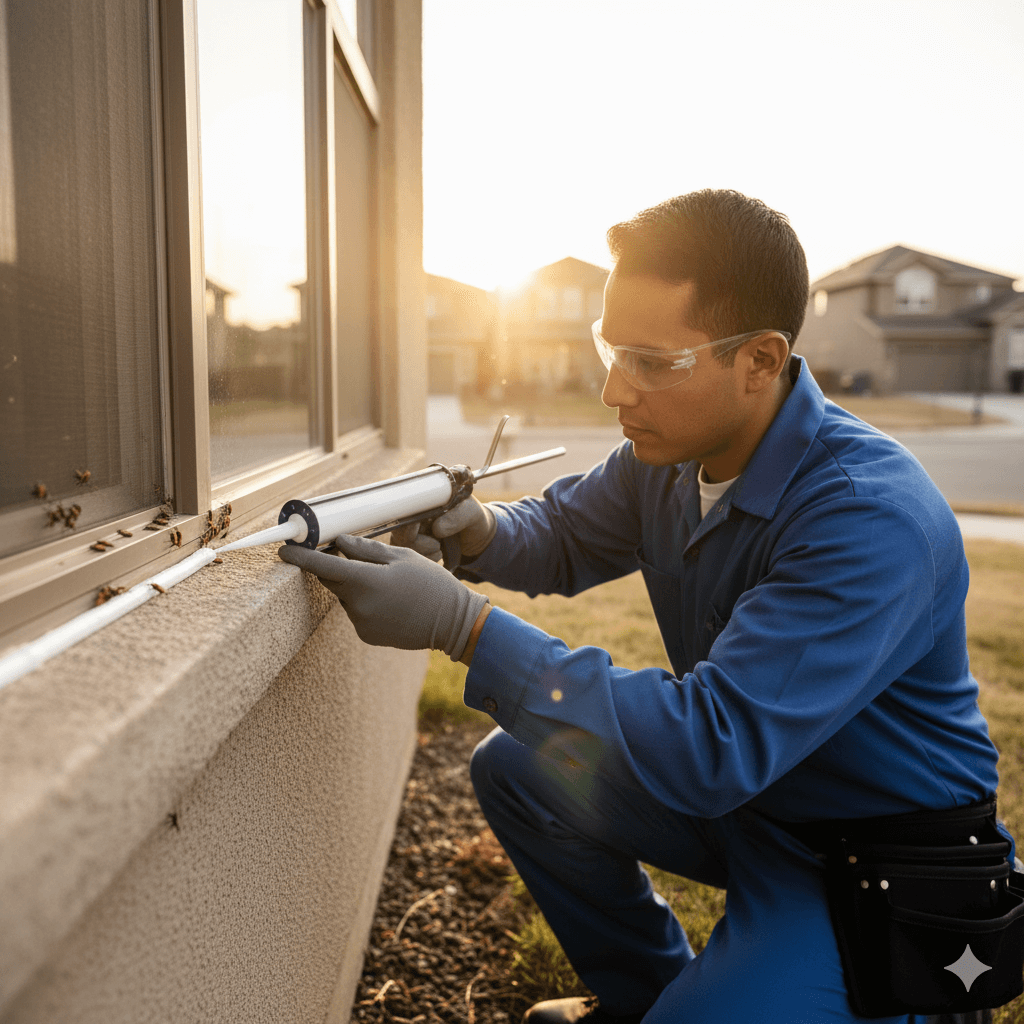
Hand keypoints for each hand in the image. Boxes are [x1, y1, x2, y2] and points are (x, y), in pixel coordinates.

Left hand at [278, 534, 488, 660]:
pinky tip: (390, 602)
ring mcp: (361, 624)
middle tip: (352, 557)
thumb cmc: (431, 584)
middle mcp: (358, 606)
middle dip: (336, 568)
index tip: (283, 551)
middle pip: (333, 581)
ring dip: (355, 587)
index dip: (300, 558)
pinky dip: (365, 603)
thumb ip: (365, 550)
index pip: (322, 566)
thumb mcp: (402, 557)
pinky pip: (357, 612)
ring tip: (388, 585)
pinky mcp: (366, 636)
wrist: (453, 622)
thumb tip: (338, 543)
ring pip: (346, 597)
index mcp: (366, 582)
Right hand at [390, 496, 496, 561]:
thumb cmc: (474, 518)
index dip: (406, 524)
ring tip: (439, 548)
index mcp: (424, 503)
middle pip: (399, 534)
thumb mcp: (472, 513)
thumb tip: (437, 529)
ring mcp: (413, 534)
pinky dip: (425, 559)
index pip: (403, 513)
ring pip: (405, 548)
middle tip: (437, 545)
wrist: (477, 536)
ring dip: (423, 553)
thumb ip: (458, 517)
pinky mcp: (415, 548)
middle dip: (417, 543)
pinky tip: (437, 554)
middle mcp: (414, 518)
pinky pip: (412, 558)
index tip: (419, 529)